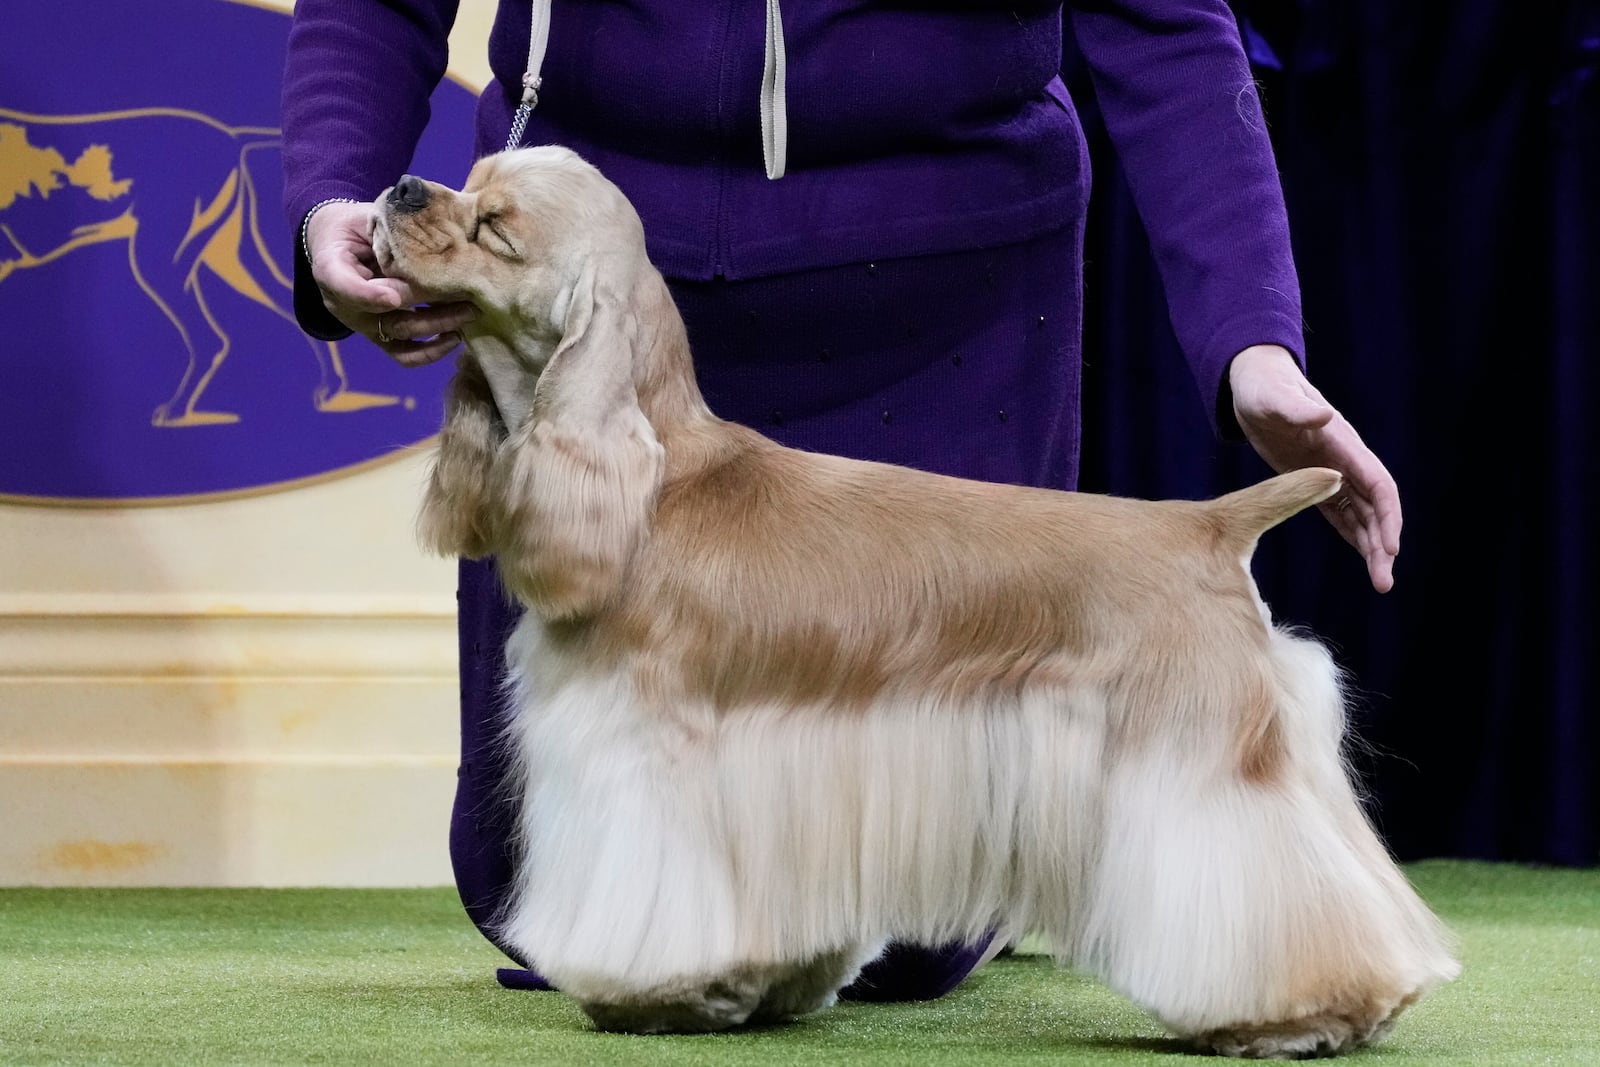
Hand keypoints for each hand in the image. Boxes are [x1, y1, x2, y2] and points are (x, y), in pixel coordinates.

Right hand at [305, 201, 476, 366]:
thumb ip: (387, 234)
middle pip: (387, 316)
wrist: (339, 242)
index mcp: (331, 268)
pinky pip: (403, 354)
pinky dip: (431, 351)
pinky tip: (456, 336)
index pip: (344, 285)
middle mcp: (343, 304)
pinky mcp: (379, 336)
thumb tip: (431, 247)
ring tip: (469, 314)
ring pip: (401, 335)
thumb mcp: (364, 219)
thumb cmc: (356, 226)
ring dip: (439, 328)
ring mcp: (363, 323)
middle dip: (431, 313)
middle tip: (466, 302)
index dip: (369, 296)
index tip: (395, 298)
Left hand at [1229, 345, 1401, 592]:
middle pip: (1376, 507)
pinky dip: (1355, 535)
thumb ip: (1296, 407)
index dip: (1387, 516)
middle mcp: (1345, 459)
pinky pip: (1342, 513)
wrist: (1255, 382)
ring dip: (1374, 547)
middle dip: (1384, 543)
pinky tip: (1364, 558)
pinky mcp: (1315, 479)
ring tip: (1382, 582)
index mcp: (1342, 442)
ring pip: (1364, 515)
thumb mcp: (1273, 397)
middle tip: (1384, 583)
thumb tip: (1324, 413)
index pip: (1377, 484)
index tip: (1390, 547)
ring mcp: (1333, 470)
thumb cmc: (1263, 387)